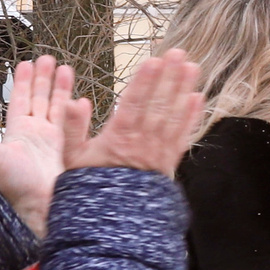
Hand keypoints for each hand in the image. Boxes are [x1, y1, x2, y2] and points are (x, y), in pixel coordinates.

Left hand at [0, 57, 79, 236]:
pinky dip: (70, 104)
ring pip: (53, 106)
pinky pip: (66, 119)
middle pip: (37, 99)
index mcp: (15, 133)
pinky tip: (75, 92)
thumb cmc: (15, 186)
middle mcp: (32, 133)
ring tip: (63, 67)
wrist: (40, 204)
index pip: (19, 101)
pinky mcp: (64, 145)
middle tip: (45, 58)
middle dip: (41, 78)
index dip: (22, 82)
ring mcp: (49, 138)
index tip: (24, 63)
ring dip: (57, 87)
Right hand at [68, 50, 204, 178]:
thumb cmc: (91, 183)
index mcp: (118, 137)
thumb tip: (73, 102)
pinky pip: (183, 135)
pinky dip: (192, 116)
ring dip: (183, 89)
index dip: (144, 82)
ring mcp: (159, 150)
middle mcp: (142, 141)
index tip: (153, 61)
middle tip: (178, 53)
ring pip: (174, 115)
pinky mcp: (170, 159)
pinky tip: (198, 98)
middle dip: (168, 77)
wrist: (114, 216)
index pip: (133, 104)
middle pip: (158, 104)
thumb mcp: (72, 158)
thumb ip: (71, 128)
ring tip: (191, 67)